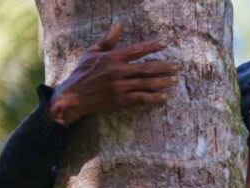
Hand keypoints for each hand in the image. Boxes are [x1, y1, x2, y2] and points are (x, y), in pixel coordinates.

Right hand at [48, 21, 178, 124]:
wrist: (73, 96)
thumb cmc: (81, 73)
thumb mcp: (92, 52)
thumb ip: (108, 41)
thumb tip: (118, 25)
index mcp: (112, 57)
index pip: (137, 50)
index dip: (152, 46)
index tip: (164, 44)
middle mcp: (118, 71)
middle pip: (146, 68)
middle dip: (163, 67)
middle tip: (176, 67)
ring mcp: (120, 86)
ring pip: (146, 83)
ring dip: (162, 82)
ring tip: (173, 80)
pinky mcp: (120, 100)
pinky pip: (140, 98)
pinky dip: (153, 97)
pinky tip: (163, 97)